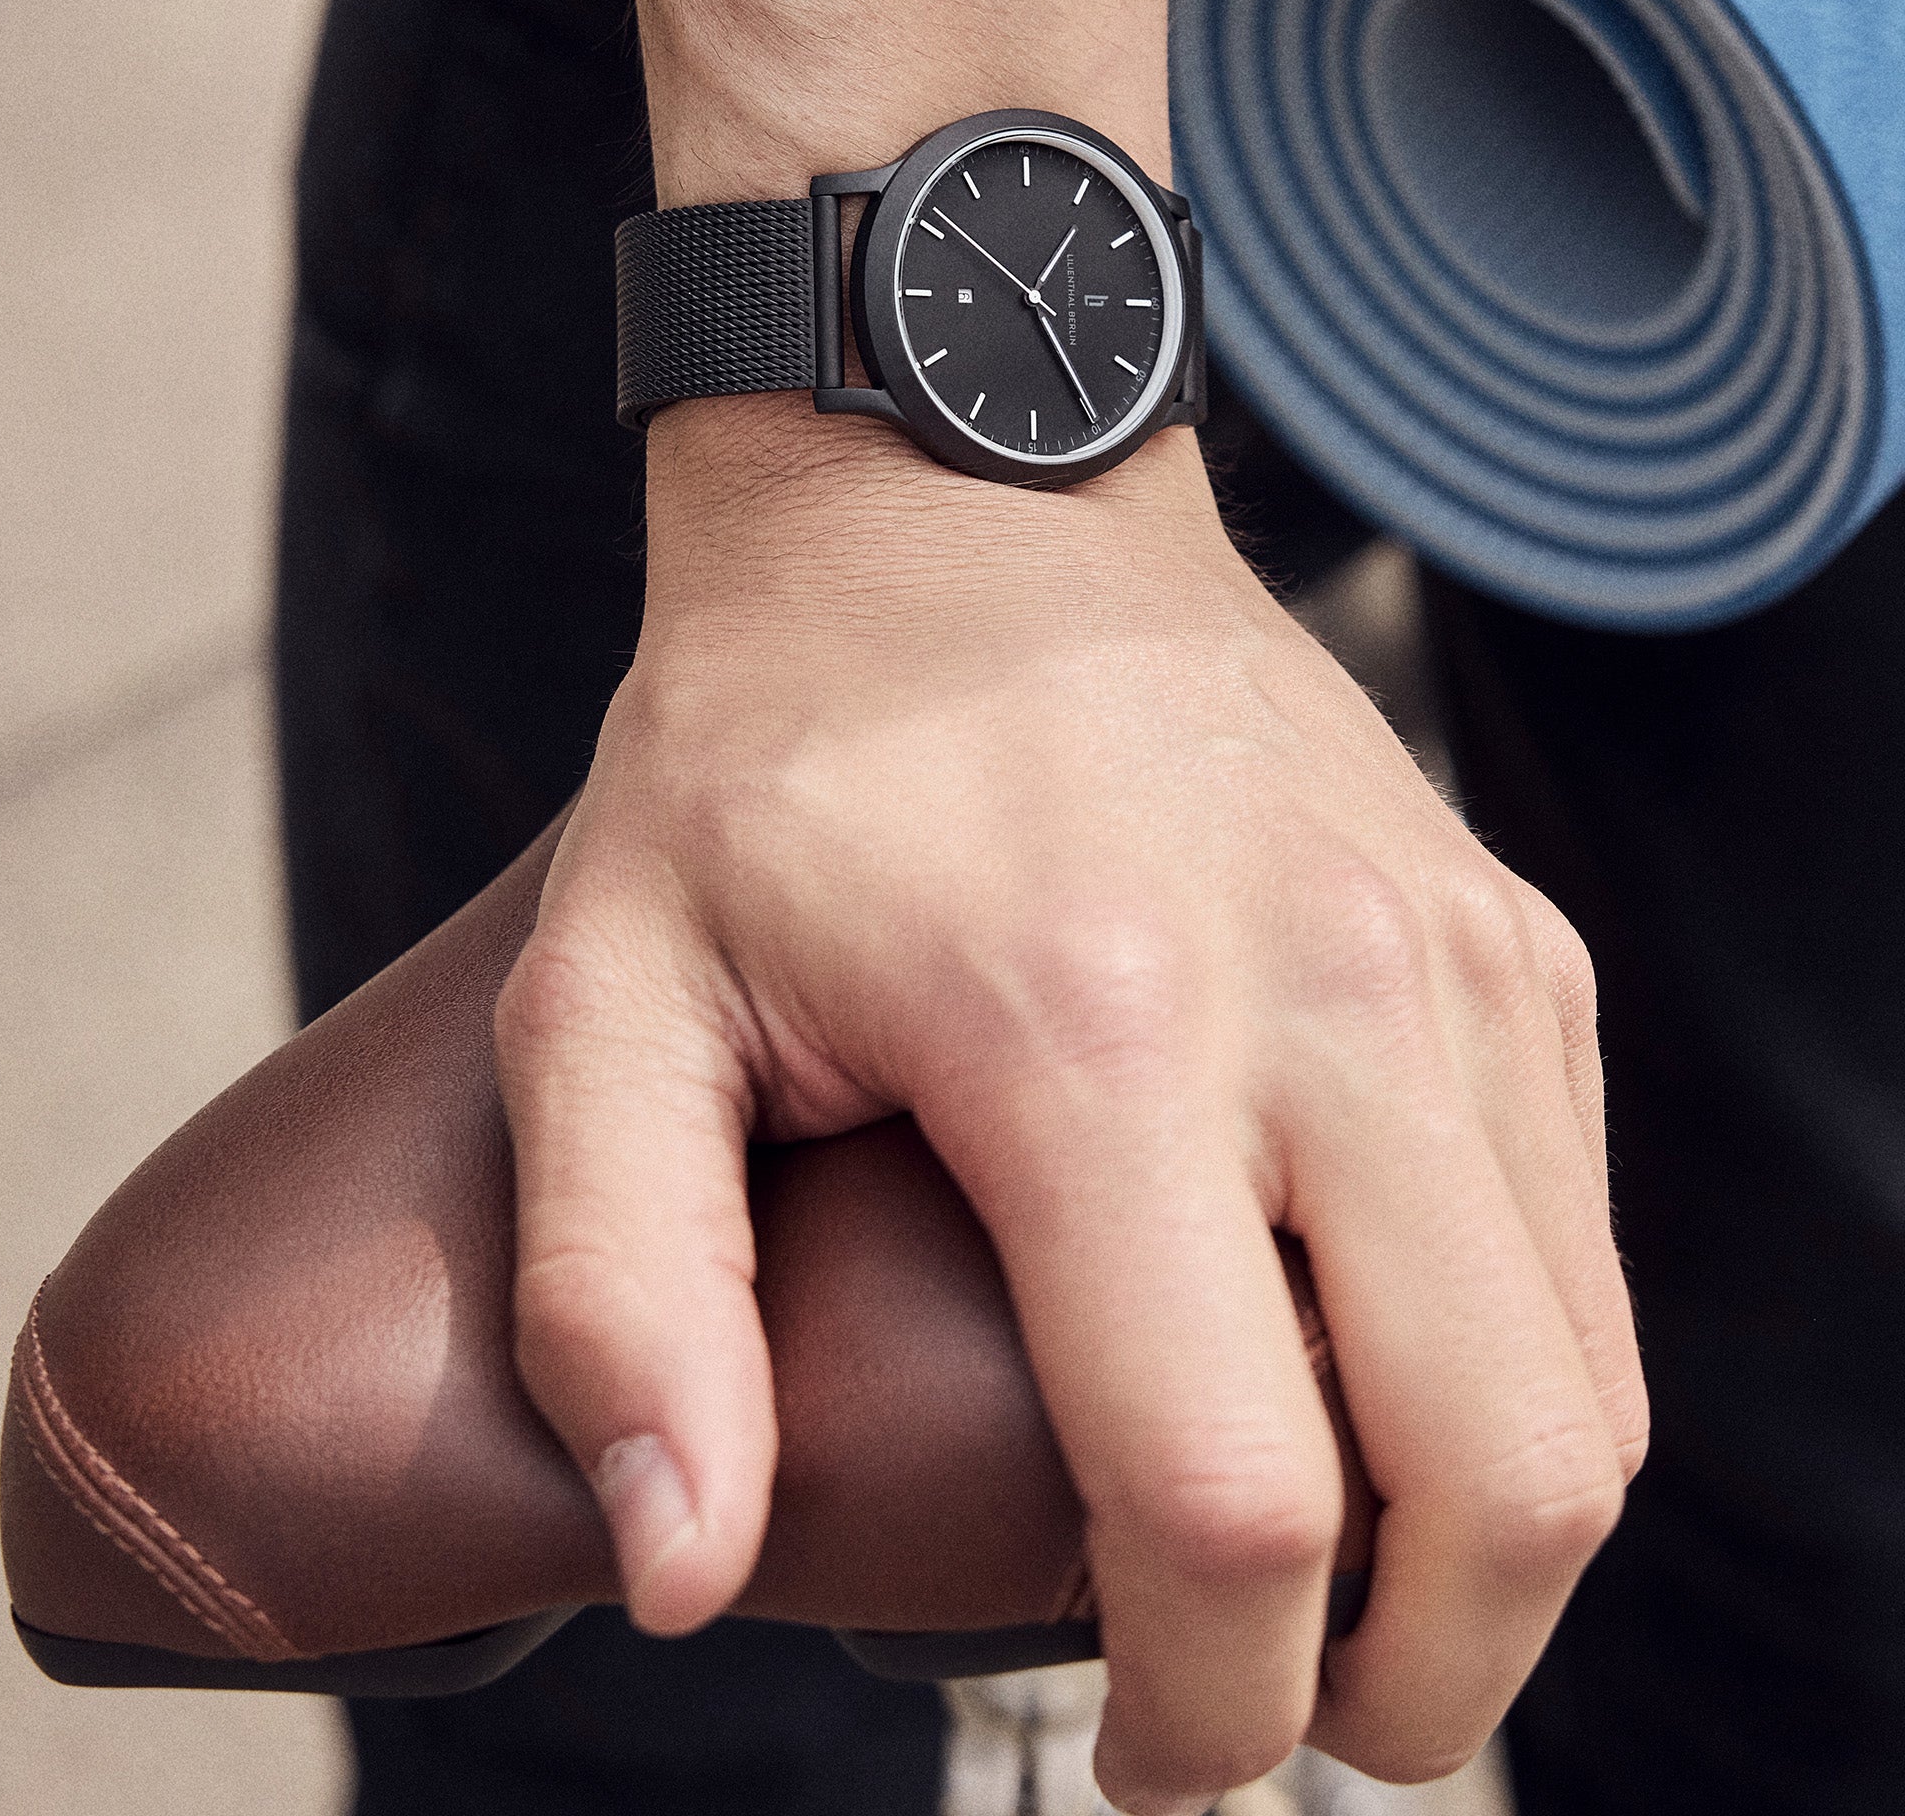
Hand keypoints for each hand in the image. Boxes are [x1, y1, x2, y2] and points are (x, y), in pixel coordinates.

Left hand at [495, 402, 1646, 1804]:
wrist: (958, 500)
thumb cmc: (767, 751)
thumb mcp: (606, 998)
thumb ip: (622, 1294)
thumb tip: (685, 1571)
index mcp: (1090, 1029)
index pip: (1226, 1496)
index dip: (1197, 1697)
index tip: (1134, 1747)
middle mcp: (1332, 996)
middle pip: (1501, 1481)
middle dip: (1413, 1684)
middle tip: (1272, 1712)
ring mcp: (1455, 959)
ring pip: (1585, 1382)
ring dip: (1484, 1550)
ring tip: (1328, 1582)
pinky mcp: (1509, 936)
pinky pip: (1580, 1240)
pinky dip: (1512, 1379)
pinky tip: (1367, 1382)